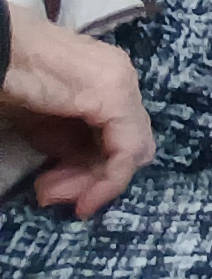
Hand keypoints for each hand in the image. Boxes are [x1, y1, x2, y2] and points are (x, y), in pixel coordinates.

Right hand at [0, 11, 152, 217]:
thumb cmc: (12, 80)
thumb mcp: (45, 123)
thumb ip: (72, 144)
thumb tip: (86, 176)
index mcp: (111, 85)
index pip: (122, 138)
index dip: (95, 173)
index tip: (57, 191)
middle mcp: (125, 82)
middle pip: (129, 146)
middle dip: (91, 181)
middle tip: (50, 196)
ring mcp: (122, 85)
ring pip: (133, 152)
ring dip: (93, 184)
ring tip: (50, 193)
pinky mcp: (113, 94)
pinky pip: (126, 150)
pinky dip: (108, 181)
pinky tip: (83, 199)